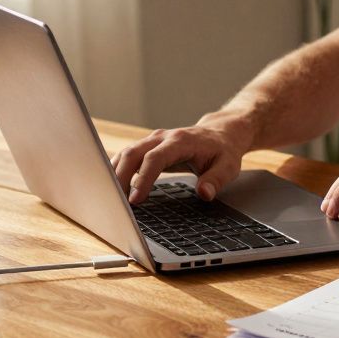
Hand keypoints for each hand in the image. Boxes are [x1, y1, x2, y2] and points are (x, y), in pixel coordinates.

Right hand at [112, 124, 247, 203]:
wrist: (221, 133)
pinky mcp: (149, 147)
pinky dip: (117, 170)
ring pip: (126, 153)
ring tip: (110, 199)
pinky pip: (128, 156)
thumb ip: (216, 180)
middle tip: (115, 203)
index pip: (155, 158)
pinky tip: (112, 187)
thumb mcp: (228, 167)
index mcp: (181, 141)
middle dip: (121, 177)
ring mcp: (153, 140)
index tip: (135, 199)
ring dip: (115, 174)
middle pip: (133, 153)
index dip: (143, 178)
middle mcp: (163, 137)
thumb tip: (204, 194)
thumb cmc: (223, 151)